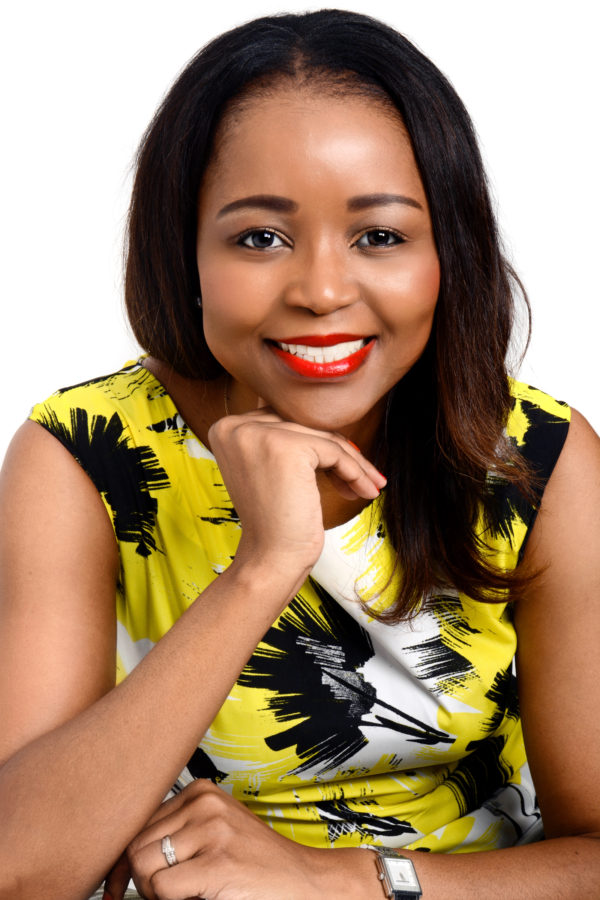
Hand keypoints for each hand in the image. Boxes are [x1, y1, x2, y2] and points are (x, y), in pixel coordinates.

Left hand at [125, 779, 356, 899]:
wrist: (304, 880)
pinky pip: (163, 888)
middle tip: (165, 896)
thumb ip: (176, 835)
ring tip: (183, 896)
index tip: (119, 886)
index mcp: (199, 791)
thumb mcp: (213, 834)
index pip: (138, 824)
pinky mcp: (218, 862)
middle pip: (136, 845)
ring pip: (144, 866)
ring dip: (154, 893)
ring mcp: (212, 829)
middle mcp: (204, 802)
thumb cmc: (255, 864)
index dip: (125, 862)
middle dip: (140, 880)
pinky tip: (197, 899)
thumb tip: (121, 861)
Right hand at [208, 409, 385, 590]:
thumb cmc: (274, 519)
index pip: (284, 420)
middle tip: (364, 475)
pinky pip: (333, 451)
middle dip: (338, 451)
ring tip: (368, 485)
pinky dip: (354, 471)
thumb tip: (318, 413)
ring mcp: (259, 434)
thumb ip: (281, 435)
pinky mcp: (286, 448)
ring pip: (323, 437)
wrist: (270, 558)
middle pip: (304, 426)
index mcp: (226, 427)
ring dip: (352, 463)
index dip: (316, 442)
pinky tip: (363, 490)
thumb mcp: (267, 467)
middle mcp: (236, 426)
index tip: (340, 464)